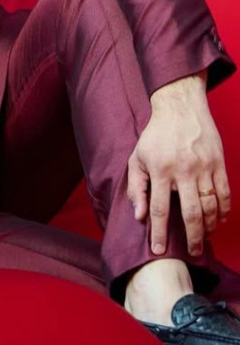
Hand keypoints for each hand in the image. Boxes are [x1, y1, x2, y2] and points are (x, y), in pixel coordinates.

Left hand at [127, 72, 230, 256]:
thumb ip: (136, 188)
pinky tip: (219, 220)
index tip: (159, 250)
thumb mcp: (137, 159)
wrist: (180, 109)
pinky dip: (224, 211)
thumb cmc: (155, 137)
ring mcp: (204, 168)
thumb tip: (139, 216)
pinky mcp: (219, 164)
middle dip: (192, 237)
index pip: (158, 208)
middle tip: (193, 253)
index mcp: (160, 170)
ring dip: (210, 226)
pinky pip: (225, 193)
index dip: (158, 232)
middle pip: (191, 213)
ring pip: (211, 206)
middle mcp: (183, 171)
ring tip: (205, 238)